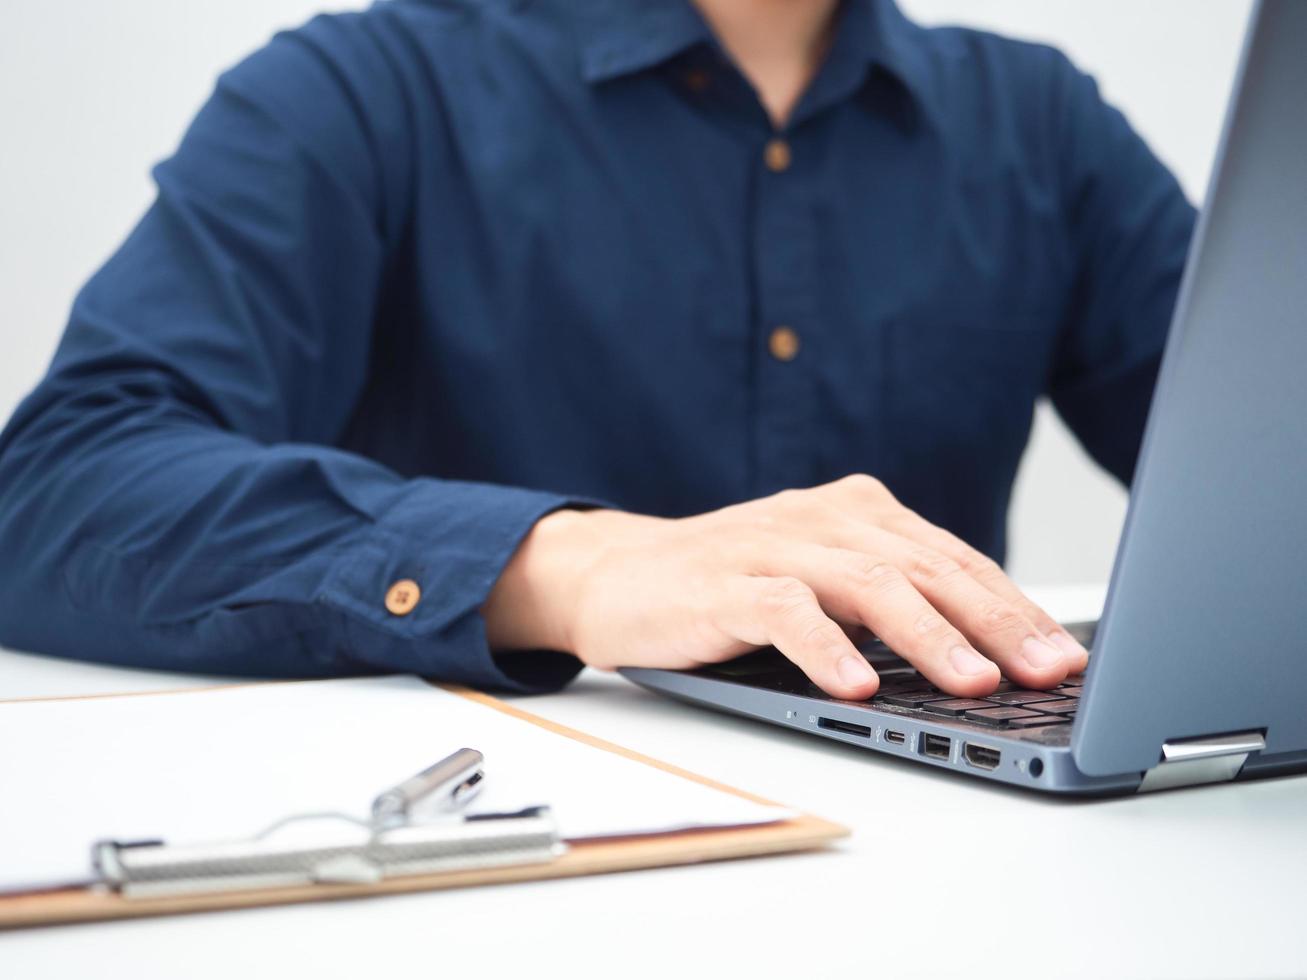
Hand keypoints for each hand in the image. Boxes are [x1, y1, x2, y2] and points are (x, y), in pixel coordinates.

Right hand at [483, 475, 1088, 699]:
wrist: (617, 574)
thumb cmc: (731, 586)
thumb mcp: (822, 584)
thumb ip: (889, 602)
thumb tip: (986, 660)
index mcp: (860, 513)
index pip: (954, 560)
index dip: (1013, 608)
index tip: (1064, 657)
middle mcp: (825, 519)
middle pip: (926, 568)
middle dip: (995, 623)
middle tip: (1046, 673)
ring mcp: (775, 545)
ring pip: (867, 584)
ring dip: (926, 636)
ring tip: (974, 684)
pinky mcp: (726, 582)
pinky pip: (785, 612)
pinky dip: (825, 649)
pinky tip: (857, 686)